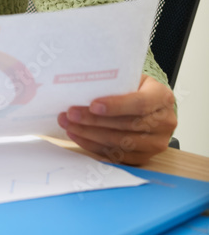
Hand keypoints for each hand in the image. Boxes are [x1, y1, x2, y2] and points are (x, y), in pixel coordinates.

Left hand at [57, 74, 176, 165]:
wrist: (151, 105)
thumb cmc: (137, 87)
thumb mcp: (132, 77)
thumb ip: (116, 82)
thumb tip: (83, 84)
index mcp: (163, 97)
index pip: (140, 103)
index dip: (115, 106)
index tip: (92, 105)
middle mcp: (164, 122)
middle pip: (126, 125)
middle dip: (94, 120)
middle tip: (70, 114)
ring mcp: (155, 143)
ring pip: (120, 142)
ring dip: (90, 134)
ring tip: (69, 124)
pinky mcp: (144, 157)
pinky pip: (116, 155)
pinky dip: (94, 146)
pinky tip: (78, 136)